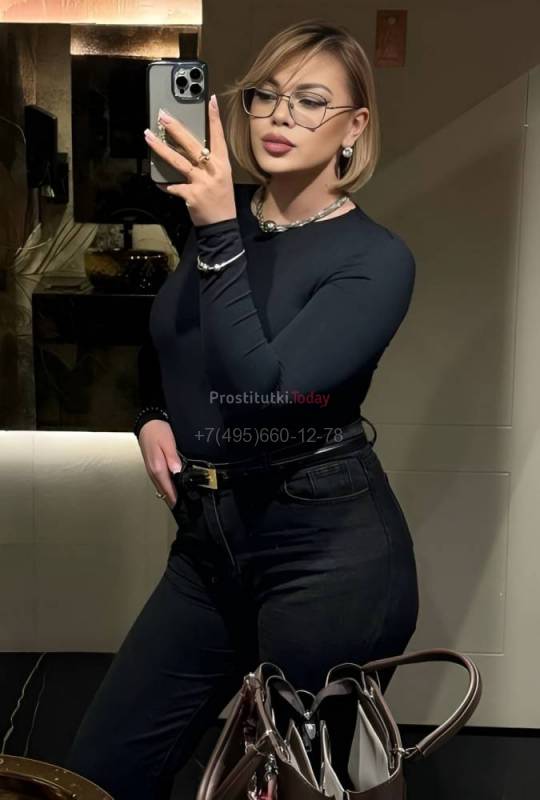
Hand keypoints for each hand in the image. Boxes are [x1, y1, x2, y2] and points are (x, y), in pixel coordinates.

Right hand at [138, 419, 183, 508]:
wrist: (147, 423)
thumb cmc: (158, 431)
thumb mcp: (168, 443)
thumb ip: (172, 458)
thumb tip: (177, 473)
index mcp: (157, 468)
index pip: (168, 489)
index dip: (176, 499)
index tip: (185, 506)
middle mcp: (153, 472)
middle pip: (164, 491)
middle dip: (174, 500)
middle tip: (187, 506)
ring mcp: (152, 470)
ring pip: (161, 487)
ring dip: (170, 494)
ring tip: (182, 500)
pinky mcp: (152, 467)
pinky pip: (160, 481)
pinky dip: (167, 487)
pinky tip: (174, 487)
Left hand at [144, 94, 236, 226]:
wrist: (222, 226)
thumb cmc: (221, 201)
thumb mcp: (221, 178)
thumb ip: (207, 164)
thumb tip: (190, 151)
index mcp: (221, 164)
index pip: (218, 137)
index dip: (215, 118)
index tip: (211, 100)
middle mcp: (212, 170)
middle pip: (192, 145)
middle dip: (176, 129)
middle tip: (163, 117)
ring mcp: (201, 182)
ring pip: (178, 160)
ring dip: (161, 148)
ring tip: (148, 137)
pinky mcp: (190, 194)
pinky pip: (172, 186)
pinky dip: (164, 184)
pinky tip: (158, 181)